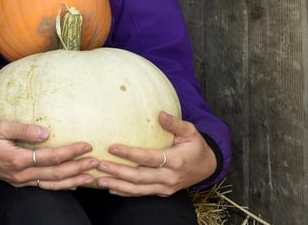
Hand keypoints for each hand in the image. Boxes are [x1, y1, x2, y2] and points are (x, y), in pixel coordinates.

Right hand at [0, 121, 97, 189]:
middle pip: (55, 174)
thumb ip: (23, 129)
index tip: (86, 145)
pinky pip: (44, 186)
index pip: (50, 157)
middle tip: (96, 162)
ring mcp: (22, 181)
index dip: (70, 152)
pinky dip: (61, 186)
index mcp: (18, 159)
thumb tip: (46, 132)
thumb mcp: (1, 127)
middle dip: (77, 168)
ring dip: (73, 180)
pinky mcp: (21, 182)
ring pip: (52, 184)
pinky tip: (73, 183)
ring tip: (91, 177)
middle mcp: (22, 174)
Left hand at [95, 111, 217, 195]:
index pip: (149, 158)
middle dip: (118, 172)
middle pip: (139, 177)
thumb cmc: (196, 146)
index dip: (130, 153)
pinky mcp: (163, 193)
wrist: (208, 167)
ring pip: (138, 189)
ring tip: (99, 179)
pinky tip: (111, 188)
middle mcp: (169, 177)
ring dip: (118, 185)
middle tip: (99, 164)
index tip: (112, 147)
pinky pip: (142, 193)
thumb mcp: (191, 132)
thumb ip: (175, 124)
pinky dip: (125, 192)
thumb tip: (160, 114)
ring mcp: (166, 187)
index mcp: (176, 161)